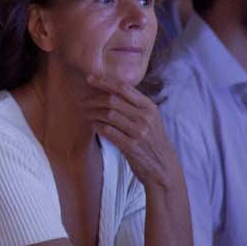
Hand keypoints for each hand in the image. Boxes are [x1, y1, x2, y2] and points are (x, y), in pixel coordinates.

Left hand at [82, 74, 178, 191]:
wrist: (164, 168)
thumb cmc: (152, 141)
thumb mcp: (151, 120)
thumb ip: (135, 106)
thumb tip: (110, 89)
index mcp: (149, 107)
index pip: (124, 88)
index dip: (105, 82)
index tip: (90, 78)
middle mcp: (145, 118)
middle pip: (113, 100)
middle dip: (94, 98)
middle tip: (82, 100)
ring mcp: (139, 132)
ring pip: (109, 115)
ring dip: (93, 112)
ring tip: (86, 113)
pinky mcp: (131, 146)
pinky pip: (108, 131)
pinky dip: (98, 126)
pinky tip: (94, 126)